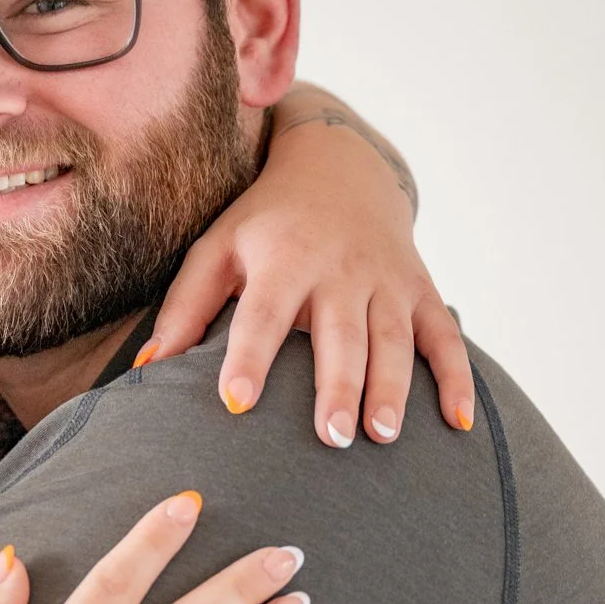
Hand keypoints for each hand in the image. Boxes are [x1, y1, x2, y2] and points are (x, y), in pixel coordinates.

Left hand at [137, 94, 474, 446]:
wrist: (340, 166)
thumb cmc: (264, 222)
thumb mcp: (217, 248)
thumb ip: (185, 308)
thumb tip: (146, 370)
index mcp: (283, 258)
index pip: (263, 312)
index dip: (249, 356)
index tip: (236, 402)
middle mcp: (340, 269)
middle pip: (340, 333)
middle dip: (339, 385)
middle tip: (333, 437)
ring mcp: (386, 281)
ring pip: (395, 339)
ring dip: (392, 388)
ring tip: (380, 436)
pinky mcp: (420, 290)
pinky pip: (445, 337)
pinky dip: (457, 378)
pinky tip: (457, 424)